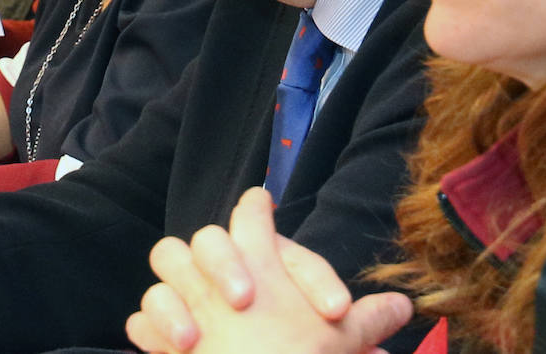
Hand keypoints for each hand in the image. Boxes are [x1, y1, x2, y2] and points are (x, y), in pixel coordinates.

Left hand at [126, 187, 412, 353]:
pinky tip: (169, 343)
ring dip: (173, 290)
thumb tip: (403, 307)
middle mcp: (216, 275)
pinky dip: (149, 330)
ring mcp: (186, 304)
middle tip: (237, 290)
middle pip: (202, 238)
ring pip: (163, 272)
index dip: (257, 208)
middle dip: (213, 254)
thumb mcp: (341, 340)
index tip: (257, 206)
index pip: (254, 212)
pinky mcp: (163, 343)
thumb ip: (367, 319)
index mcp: (259, 261)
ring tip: (191, 317)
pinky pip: (141, 321)